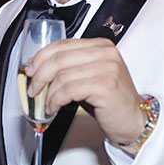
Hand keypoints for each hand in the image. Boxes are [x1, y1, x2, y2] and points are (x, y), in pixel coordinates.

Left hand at [24, 38, 145, 145]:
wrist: (133, 119)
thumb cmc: (108, 99)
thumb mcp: (88, 76)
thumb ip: (68, 66)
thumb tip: (36, 67)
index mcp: (100, 46)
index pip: (62, 45)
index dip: (41, 57)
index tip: (30, 70)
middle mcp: (106, 53)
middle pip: (59, 58)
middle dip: (40, 76)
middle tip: (33, 89)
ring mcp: (107, 68)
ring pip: (62, 76)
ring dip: (48, 93)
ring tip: (47, 103)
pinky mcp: (105, 86)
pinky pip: (68, 90)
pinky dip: (55, 100)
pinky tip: (54, 107)